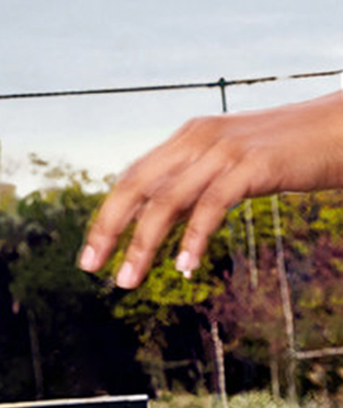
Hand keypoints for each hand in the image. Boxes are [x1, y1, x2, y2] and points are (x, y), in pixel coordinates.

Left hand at [79, 92, 342, 289]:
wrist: (341, 128)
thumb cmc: (289, 153)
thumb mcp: (233, 168)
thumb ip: (197, 187)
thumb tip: (162, 221)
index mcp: (188, 138)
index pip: (133, 177)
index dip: (108, 214)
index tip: (92, 250)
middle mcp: (197, 139)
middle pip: (136, 186)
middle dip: (108, 227)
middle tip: (90, 265)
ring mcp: (223, 150)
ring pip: (166, 200)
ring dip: (142, 243)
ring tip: (127, 279)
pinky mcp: (252, 165)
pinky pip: (212, 205)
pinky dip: (193, 237)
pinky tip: (185, 265)